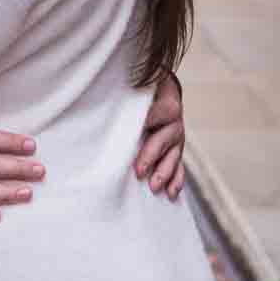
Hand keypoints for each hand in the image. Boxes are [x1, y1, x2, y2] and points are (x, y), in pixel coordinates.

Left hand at [134, 71, 185, 197]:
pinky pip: (180, 166)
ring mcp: (177, 136)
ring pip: (173, 155)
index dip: (149, 121)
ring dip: (164, 172)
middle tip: (139, 170)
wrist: (162, 90)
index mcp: (165, 100)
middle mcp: (174, 119)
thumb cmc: (142, 89)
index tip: (138, 131)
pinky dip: (176, 180)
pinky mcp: (177, 149)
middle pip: (164, 137)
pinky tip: (171, 193)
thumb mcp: (138, 87)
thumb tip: (99, 98)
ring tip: (153, 187)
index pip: (159, 111)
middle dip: (151, 155)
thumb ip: (127, 96)